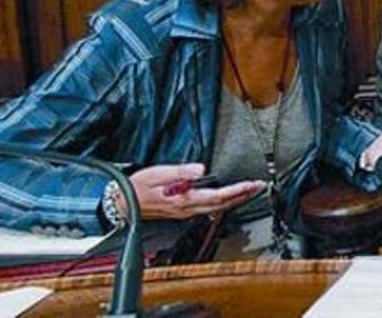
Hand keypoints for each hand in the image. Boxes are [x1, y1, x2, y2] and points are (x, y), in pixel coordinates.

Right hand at [124, 163, 264, 220]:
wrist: (122, 203)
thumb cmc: (137, 187)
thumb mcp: (158, 173)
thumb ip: (181, 172)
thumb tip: (201, 169)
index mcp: (184, 200)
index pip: (218, 196)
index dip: (237, 191)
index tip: (252, 184)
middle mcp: (188, 209)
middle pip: (222, 205)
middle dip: (243, 196)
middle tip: (259, 187)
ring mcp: (186, 212)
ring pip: (217, 209)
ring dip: (235, 200)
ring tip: (250, 191)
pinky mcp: (183, 212)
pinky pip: (209, 209)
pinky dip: (223, 203)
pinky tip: (229, 198)